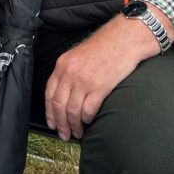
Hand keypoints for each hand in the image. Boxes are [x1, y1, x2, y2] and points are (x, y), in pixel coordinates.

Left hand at [44, 14, 158, 140]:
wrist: (124, 39)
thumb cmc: (105, 46)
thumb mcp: (79, 55)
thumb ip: (69, 71)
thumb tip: (66, 93)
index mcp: (63, 64)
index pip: (49, 93)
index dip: (50, 112)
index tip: (52, 123)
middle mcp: (70, 73)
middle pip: (59, 105)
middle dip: (60, 123)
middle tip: (64, 135)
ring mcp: (84, 80)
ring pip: (72, 111)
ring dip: (74, 126)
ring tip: (77, 133)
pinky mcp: (100, 86)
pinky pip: (88, 109)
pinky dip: (87, 119)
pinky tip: (89, 121)